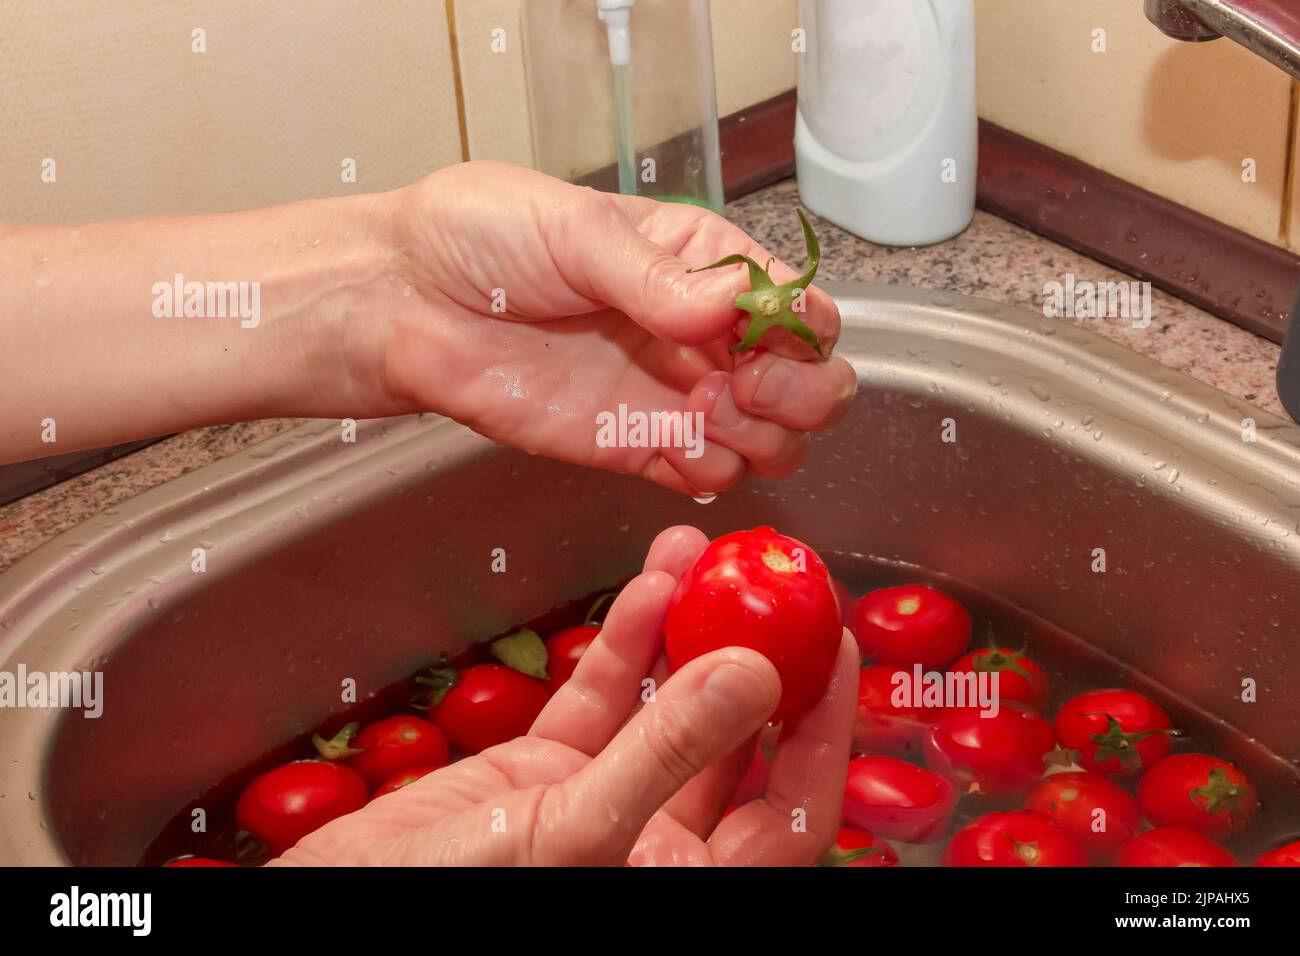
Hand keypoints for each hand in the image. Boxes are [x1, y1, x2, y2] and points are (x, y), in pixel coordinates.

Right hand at [271, 526, 857, 865]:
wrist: (342, 901)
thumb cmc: (448, 900)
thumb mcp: (571, 832)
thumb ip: (663, 754)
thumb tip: (753, 677)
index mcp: (686, 883)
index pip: (791, 807)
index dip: (824, 727)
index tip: (832, 644)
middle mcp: (657, 846)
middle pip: (734, 743)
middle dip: (756, 658)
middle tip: (775, 587)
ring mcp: (603, 803)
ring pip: (666, 709)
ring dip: (685, 635)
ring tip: (704, 562)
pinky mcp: (544, 772)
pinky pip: (599, 699)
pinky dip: (621, 645)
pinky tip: (644, 589)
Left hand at [377, 162, 857, 496]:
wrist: (409, 305)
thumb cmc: (481, 240)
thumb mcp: (576, 230)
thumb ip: (659, 276)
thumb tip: (735, 305)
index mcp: (701, 264)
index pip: (798, 304)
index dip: (802, 330)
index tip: (759, 338)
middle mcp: (701, 333)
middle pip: (810, 379)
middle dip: (803, 391)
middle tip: (745, 385)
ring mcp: (674, 395)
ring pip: (774, 438)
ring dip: (764, 436)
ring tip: (704, 411)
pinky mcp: (637, 446)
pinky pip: (712, 477)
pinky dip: (715, 471)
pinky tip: (676, 442)